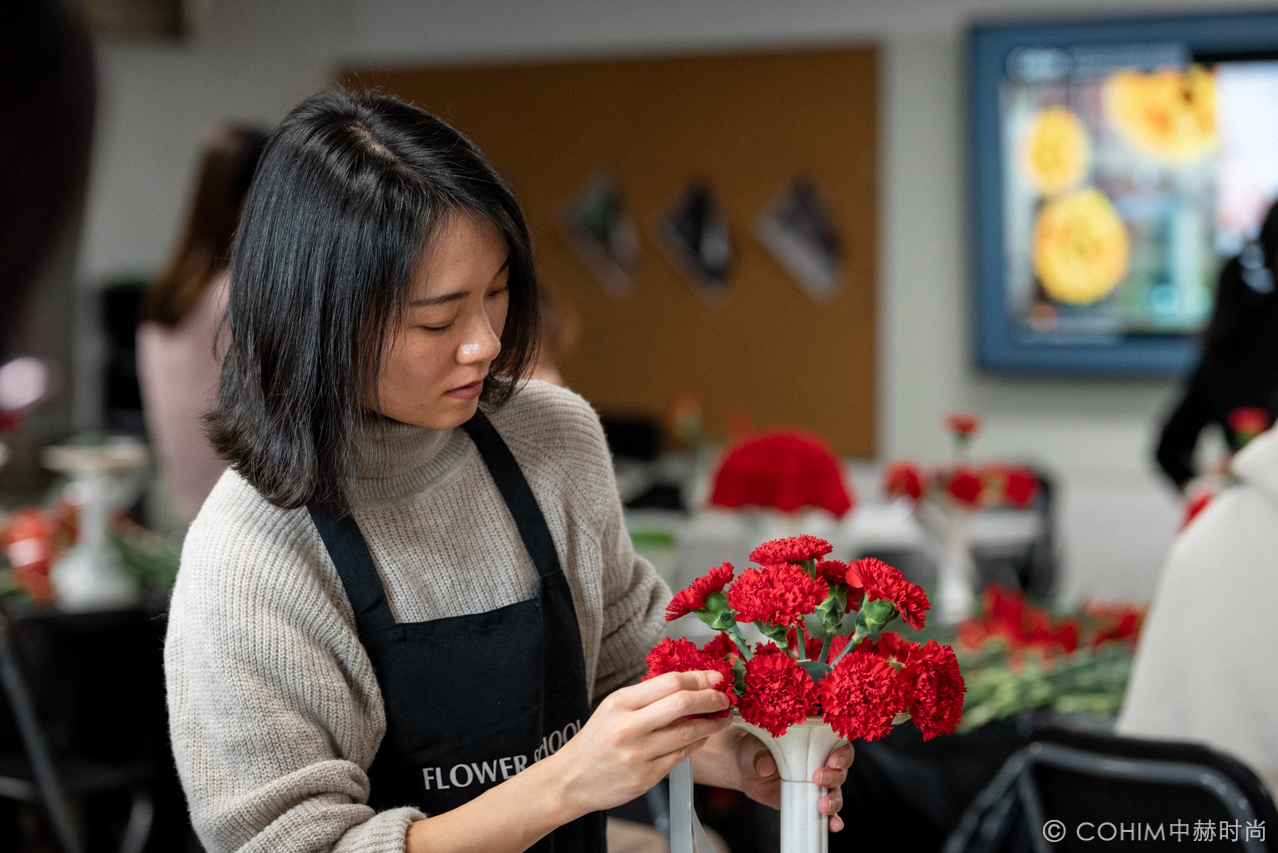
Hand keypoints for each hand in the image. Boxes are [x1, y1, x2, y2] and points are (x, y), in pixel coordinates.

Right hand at [549, 671, 730, 819]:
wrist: (571, 780)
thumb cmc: (595, 742)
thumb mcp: (613, 709)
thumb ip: (646, 697)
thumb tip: (688, 685)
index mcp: (620, 703)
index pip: (669, 682)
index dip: (699, 678)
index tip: (716, 677)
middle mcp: (628, 726)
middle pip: (682, 703)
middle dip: (711, 698)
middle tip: (724, 698)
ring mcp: (638, 754)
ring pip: (688, 732)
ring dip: (711, 724)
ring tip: (721, 719)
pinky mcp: (646, 776)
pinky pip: (681, 756)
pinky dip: (696, 744)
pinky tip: (702, 738)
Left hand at [732, 731, 853, 831]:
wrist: (746, 769)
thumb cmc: (754, 749)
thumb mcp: (753, 748)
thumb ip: (759, 755)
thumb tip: (765, 765)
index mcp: (814, 743)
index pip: (839, 745)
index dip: (842, 754)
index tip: (833, 761)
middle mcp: (821, 763)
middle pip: (840, 771)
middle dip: (834, 777)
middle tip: (817, 779)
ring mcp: (817, 786)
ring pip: (836, 794)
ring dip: (834, 801)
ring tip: (822, 806)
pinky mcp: (809, 804)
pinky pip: (826, 814)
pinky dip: (833, 820)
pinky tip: (834, 825)